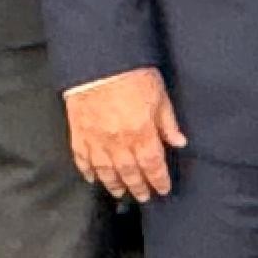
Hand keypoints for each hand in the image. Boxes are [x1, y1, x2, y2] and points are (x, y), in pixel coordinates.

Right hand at [65, 68, 187, 200]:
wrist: (98, 61)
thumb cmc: (130, 73)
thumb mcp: (159, 95)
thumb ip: (168, 122)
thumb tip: (179, 141)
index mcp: (141, 133)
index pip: (153, 166)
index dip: (158, 180)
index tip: (162, 188)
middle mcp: (119, 142)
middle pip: (130, 173)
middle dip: (138, 187)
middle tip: (143, 196)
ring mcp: (96, 140)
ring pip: (106, 172)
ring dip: (114, 185)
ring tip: (120, 192)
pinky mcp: (79, 133)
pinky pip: (82, 159)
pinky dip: (87, 171)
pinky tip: (92, 178)